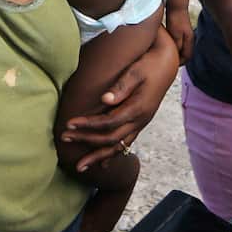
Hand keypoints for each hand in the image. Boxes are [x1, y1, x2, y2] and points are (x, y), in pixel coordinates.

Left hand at [61, 29, 177, 168]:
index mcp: (138, 108)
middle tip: (64, 139)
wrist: (166, 65)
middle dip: (86, 141)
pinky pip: (125, 144)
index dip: (87, 125)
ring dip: (98, 157)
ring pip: (118, 147)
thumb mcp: (136, 71)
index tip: (69, 124)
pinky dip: (112, 154)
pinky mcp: (140, 123)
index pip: (108, 122)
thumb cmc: (149, 65)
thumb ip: (121, 86)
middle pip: (110, 139)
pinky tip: (102, 163)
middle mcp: (140, 120)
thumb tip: (105, 99)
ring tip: (79, 167)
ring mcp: (141, 124)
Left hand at [165, 10, 193, 64]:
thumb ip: (177, 46)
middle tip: (168, 62)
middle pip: (184, 53)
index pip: (187, 57)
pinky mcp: (181, 30)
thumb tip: (176, 55)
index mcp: (189, 41)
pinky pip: (177, 42)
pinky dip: (172, 45)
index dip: (179, 62)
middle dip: (177, 58)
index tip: (171, 65)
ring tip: (165, 54)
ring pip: (180, 47)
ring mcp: (186, 34)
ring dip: (174, 51)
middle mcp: (189, 39)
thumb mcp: (176, 34)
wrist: (176, 5)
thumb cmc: (175, 19)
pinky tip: (165, 44)